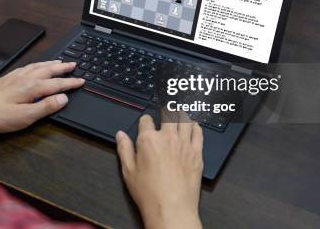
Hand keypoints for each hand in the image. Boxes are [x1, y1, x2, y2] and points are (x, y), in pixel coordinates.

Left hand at [0, 60, 83, 142]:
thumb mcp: (27, 117)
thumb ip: (47, 107)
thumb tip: (63, 98)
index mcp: (31, 87)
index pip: (56, 84)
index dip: (70, 83)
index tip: (81, 81)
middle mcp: (24, 79)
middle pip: (48, 70)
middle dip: (62, 68)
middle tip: (74, 64)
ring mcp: (14, 78)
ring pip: (36, 66)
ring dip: (49, 63)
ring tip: (58, 62)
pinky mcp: (5, 80)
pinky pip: (24, 67)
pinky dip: (34, 64)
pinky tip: (34, 66)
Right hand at [116, 113, 203, 228]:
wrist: (171, 209)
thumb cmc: (149, 193)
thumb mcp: (128, 171)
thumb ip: (124, 149)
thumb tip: (120, 135)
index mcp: (148, 140)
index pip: (146, 120)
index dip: (145, 120)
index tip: (146, 123)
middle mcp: (167, 138)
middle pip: (169, 114)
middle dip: (166, 111)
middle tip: (166, 111)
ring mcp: (184, 144)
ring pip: (185, 120)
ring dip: (181, 115)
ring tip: (179, 114)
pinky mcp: (197, 153)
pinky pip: (198, 133)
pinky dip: (196, 127)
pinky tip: (194, 126)